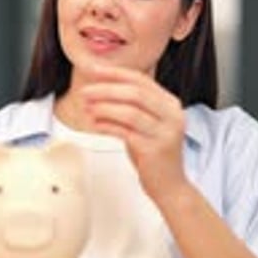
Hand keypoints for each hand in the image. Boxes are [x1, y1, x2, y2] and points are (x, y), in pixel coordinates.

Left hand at [81, 65, 187, 205]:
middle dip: (106, 89)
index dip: (115, 73)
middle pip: (135, 93)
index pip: (141, 80)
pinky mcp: (154, 149)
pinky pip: (126, 132)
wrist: (170, 186)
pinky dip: (107, 125)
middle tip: (85, 91)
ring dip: (104, 107)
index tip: (93, 70)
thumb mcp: (147, 124)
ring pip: (130, 112)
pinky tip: (95, 124)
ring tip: (87, 108)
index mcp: (171, 104)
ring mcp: (165, 133)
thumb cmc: (153, 154)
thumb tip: (101, 87)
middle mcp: (172, 115)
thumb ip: (132, 106)